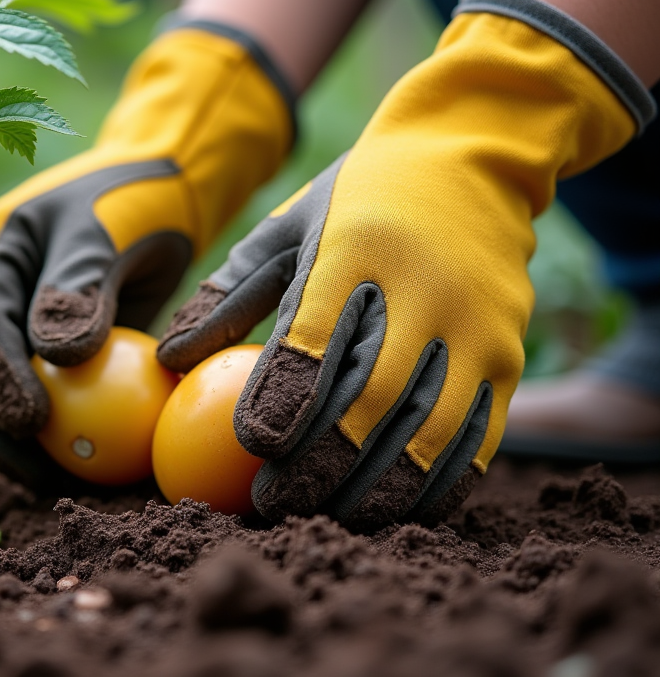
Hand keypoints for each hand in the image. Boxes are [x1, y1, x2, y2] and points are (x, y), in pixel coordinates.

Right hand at [0, 22, 295, 485]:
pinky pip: (58, 398)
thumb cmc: (140, 198)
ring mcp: (27, 324)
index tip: (31, 421)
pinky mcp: (63, 350)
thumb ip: (80, 288)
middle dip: (2, 428)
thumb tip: (51, 356)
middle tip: (39, 473)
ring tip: (60, 485)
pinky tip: (93, 470)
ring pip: (13, 394)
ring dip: (29, 445)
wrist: (174, 186)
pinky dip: (71, 433)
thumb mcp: (109, 232)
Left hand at [158, 0, 653, 528]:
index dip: (282, 400)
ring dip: (374, 489)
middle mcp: (425, 292)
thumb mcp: (284, 227)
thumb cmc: (355, 200)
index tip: (249, 448)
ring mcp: (477, 329)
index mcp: (356, 251)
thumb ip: (228, 294)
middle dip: (319, 465)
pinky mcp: (509, 359)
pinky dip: (435, 485)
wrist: (474, 156)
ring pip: (426, 431)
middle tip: (272, 505)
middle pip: (369, 399)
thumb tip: (167, 360)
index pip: (316, 339)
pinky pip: (475, 438)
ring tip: (325, 521)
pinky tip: (393, 511)